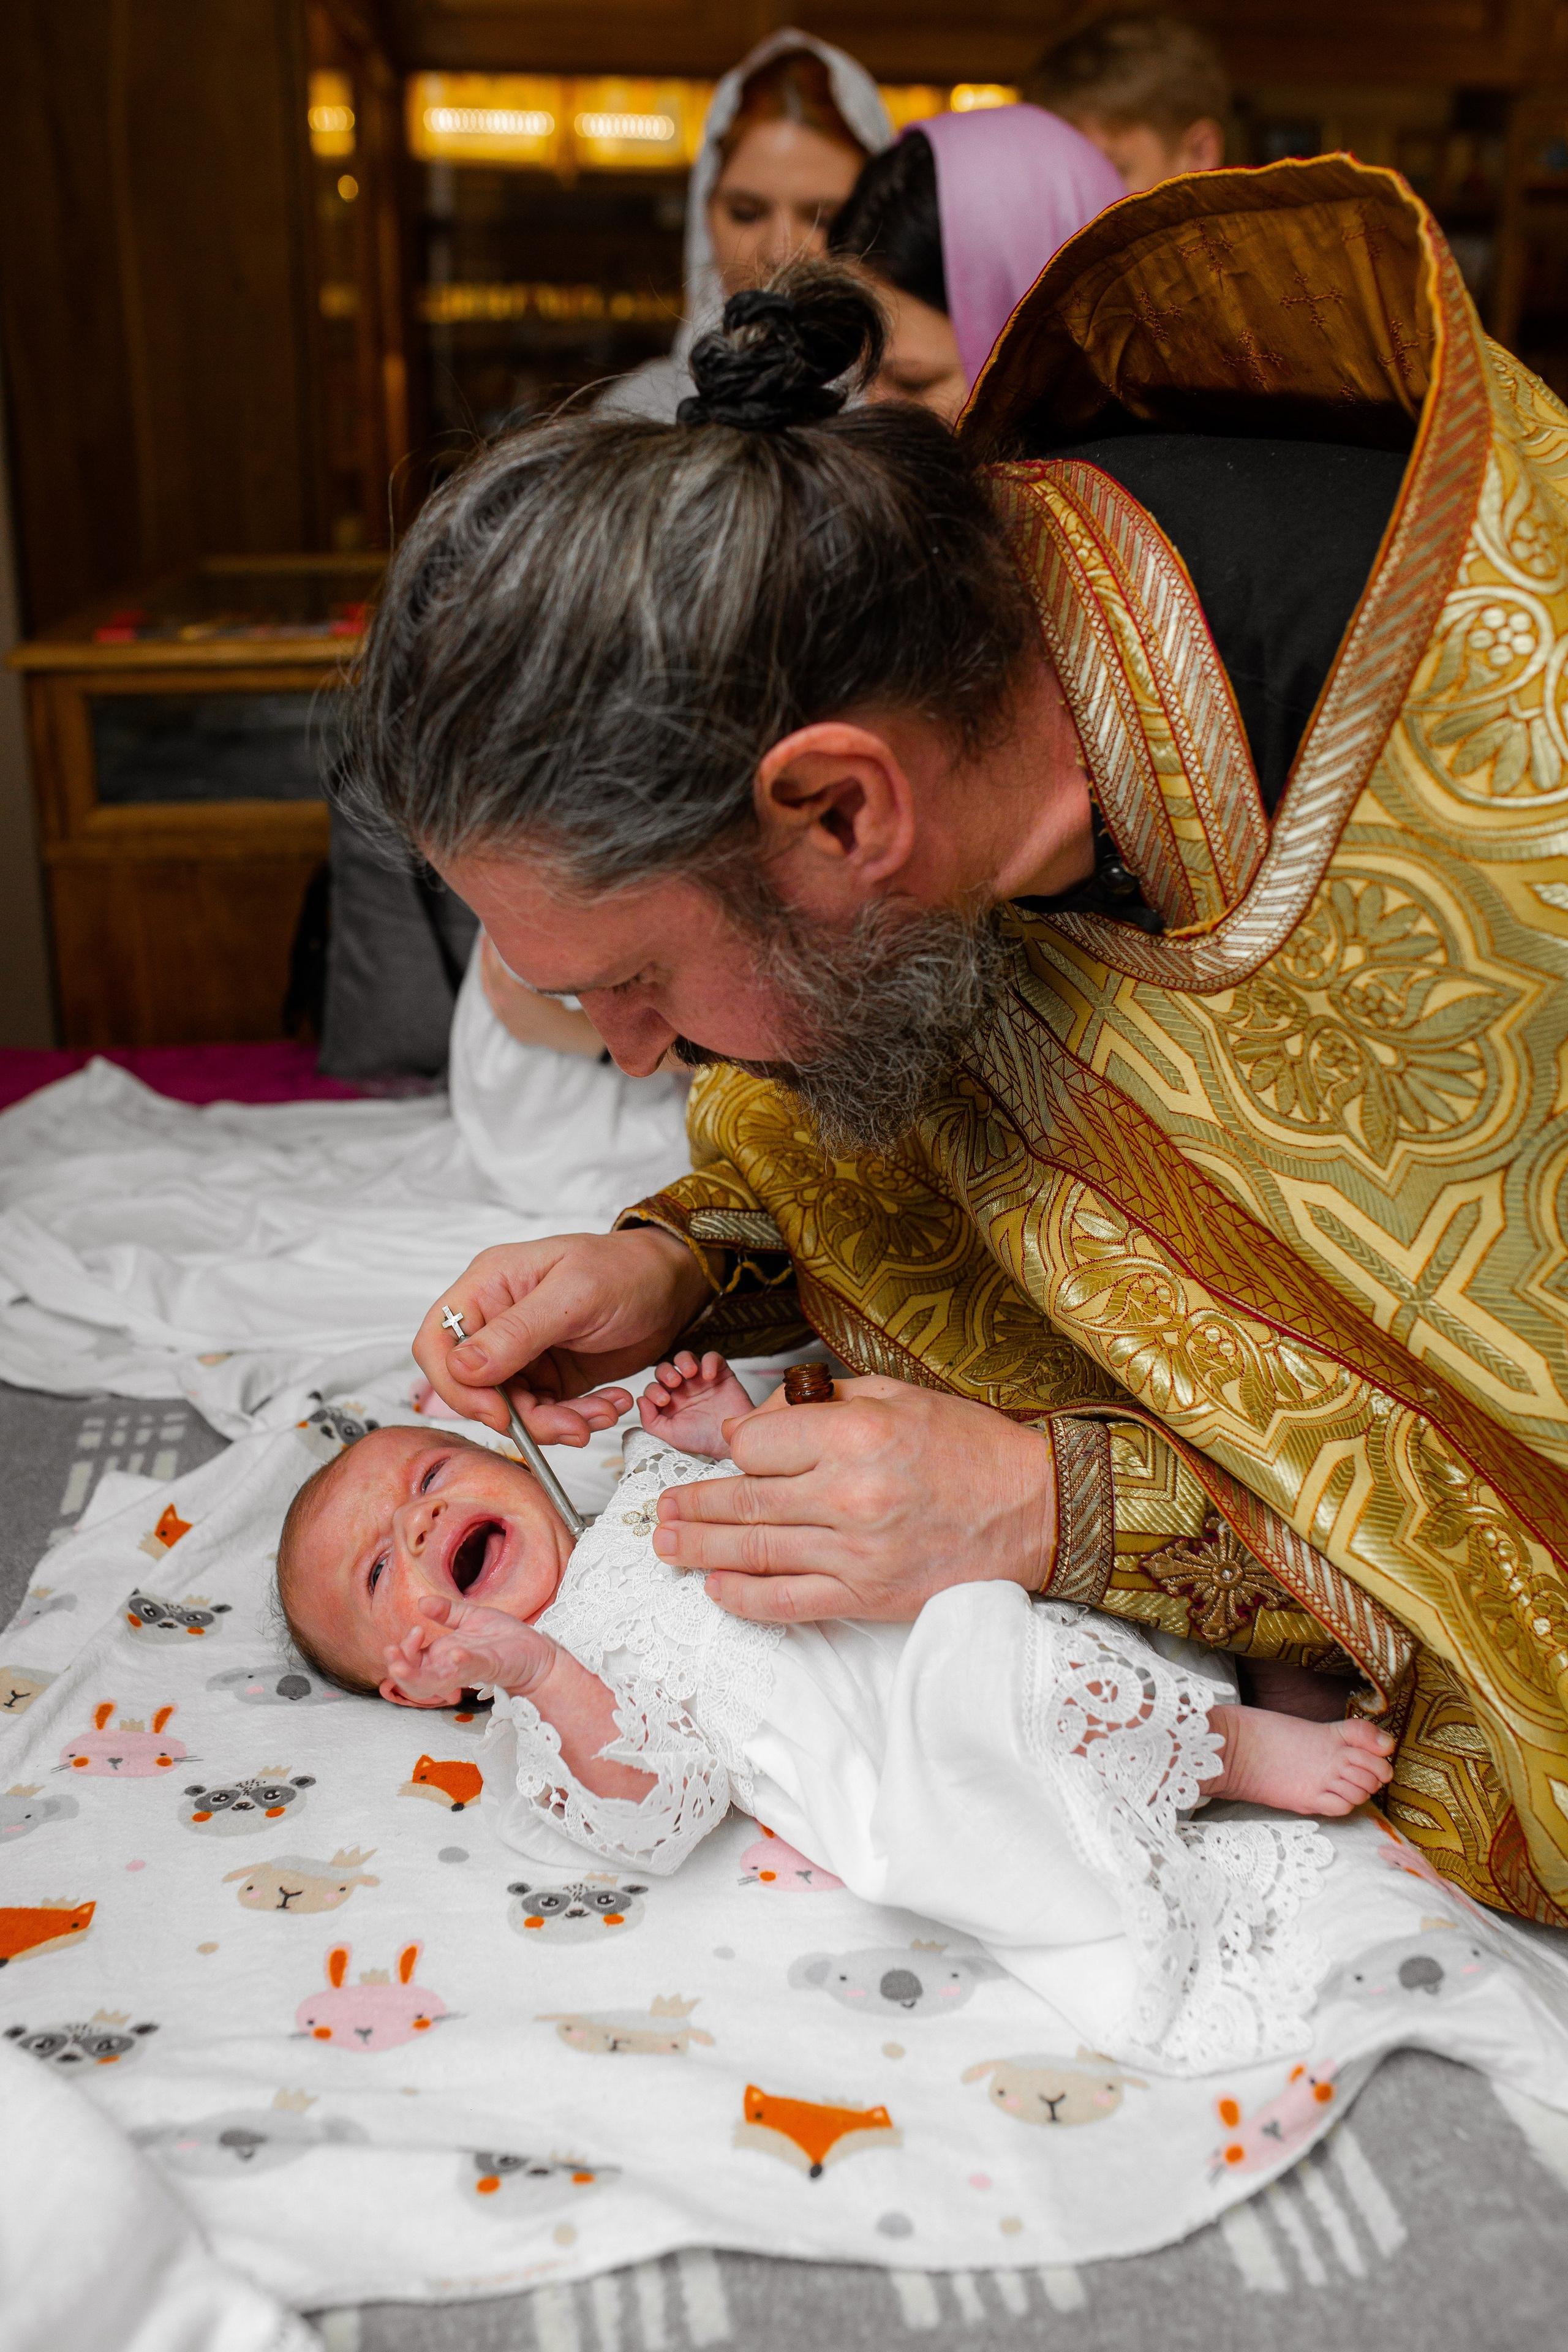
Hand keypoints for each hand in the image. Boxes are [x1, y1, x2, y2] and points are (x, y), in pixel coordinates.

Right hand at [382, 1593, 557, 1705]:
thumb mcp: (471, 1618)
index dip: (404, 1651)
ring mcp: (468, 1670)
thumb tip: (421, 1602)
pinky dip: (460, 1663)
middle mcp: (451, 1668)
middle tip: (391, 1651)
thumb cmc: (503, 1638)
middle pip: (415, 1681)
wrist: (536, 1652)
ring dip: (414, 1676)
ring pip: (434, 1684)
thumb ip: (446, 1612)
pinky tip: (455, 1654)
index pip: (411, 1662)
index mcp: (443, 1657)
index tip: (415, 1630)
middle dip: (398, 1669)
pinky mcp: (489, 1666)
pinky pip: (469, 1669)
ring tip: (399, 1666)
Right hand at [413, 1229, 709, 1442]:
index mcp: (489, 1286)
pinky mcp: (549, 1378)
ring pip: (512, 1409)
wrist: (673, 1286)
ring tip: (602, 1412)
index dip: (457, 1385)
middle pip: (475, 1388)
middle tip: (570, 1425)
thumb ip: (517, 1332)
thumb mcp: (575, 1295)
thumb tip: (462, 1366)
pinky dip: (576, 1419)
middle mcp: (497, 1322)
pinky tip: (610, 1405)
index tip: (499, 1412)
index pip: (437, 1343)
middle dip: (522, 1416)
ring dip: (556, 1422)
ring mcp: (522, 1353)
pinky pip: (546, 1413)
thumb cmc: (626, 1270)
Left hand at [652, 1376, 1055, 1621]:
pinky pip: (787, 1602)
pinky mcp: (867, 1596)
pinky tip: (717, 1589)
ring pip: (754, 1552)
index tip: (736, 1451)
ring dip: (701, 1550)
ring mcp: (856, 1553)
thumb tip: (756, 1425)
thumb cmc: (966, 1447)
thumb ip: (821, 1404)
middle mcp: (849, 1495)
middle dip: (692, 1506)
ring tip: (667, 1545)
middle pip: (743, 1500)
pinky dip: (744, 1598)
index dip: (736, 1446)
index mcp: (856, 1435)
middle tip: (661, 1510)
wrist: (1033, 1508)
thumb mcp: (895, 1396)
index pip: (755, 1444)